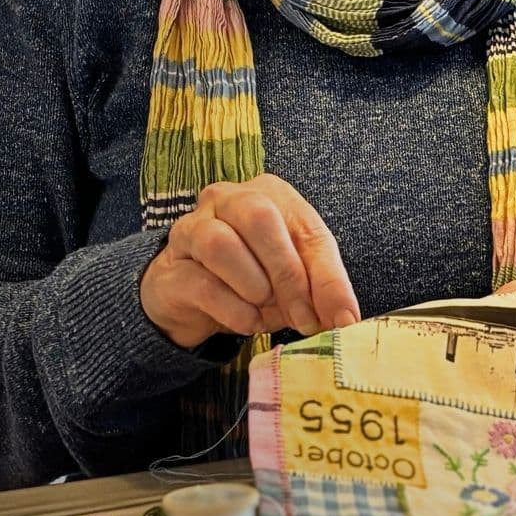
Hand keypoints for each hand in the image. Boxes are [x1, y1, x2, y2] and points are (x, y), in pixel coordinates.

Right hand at [139, 173, 360, 348]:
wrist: (191, 296)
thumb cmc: (252, 277)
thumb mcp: (294, 280)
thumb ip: (320, 290)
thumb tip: (345, 319)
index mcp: (269, 194)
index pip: (307, 228)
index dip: (328, 276)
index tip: (341, 317)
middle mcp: (227, 199)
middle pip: (260, 218)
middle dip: (288, 274)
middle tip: (303, 316)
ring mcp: (191, 228)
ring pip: (220, 243)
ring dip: (253, 285)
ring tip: (265, 308)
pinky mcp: (171, 267)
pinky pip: (202, 283)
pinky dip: (232, 309)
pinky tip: (246, 321)